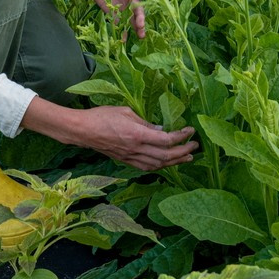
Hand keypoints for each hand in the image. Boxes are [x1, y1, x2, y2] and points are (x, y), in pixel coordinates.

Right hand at [21, 99, 196, 171]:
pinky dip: (160, 166)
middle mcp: (136, 149)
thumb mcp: (126, 112)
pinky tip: (166, 164)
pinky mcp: (125, 161)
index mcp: (138, 134)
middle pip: (166, 156)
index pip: (166, 139)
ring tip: (187, 158)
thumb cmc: (102, 116)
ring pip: (158, 164)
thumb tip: (160, 129)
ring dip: (174, 162)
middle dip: (183, 152)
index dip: (181, 137)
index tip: (191, 131)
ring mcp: (131, 157)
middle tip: (195, 147)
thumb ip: (144, 122)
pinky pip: (147, 167)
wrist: (83, 130)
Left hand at [76, 0, 145, 38]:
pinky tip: (123, 38)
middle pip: (137, 9)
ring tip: (139, 35)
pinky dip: (120, 28)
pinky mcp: (109, 7)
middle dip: (141, 19)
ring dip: (134, 26)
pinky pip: (116, 19)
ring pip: (129, 17)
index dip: (146, 3)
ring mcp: (119, 3)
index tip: (146, 9)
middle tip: (141, 27)